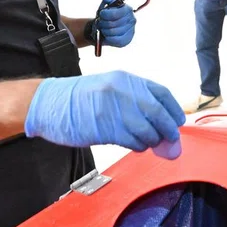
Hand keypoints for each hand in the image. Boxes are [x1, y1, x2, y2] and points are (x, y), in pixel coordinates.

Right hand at [24, 71, 185, 152]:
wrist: (49, 103)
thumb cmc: (81, 100)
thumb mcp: (111, 90)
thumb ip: (137, 105)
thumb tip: (164, 128)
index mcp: (127, 79)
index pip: (161, 93)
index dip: (174, 110)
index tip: (177, 123)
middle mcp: (122, 90)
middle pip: (158, 113)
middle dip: (168, 130)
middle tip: (171, 141)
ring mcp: (113, 108)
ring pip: (146, 129)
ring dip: (152, 141)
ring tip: (146, 143)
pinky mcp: (103, 127)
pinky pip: (131, 140)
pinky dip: (138, 146)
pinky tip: (134, 145)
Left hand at [96, 0, 136, 46]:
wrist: (104, 27)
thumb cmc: (106, 15)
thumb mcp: (106, 4)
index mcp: (128, 9)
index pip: (115, 13)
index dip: (105, 14)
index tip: (101, 14)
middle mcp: (132, 20)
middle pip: (112, 24)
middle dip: (102, 23)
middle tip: (100, 22)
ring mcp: (131, 31)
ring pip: (112, 33)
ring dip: (104, 30)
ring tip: (103, 28)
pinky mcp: (127, 40)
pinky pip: (114, 40)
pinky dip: (108, 38)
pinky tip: (107, 35)